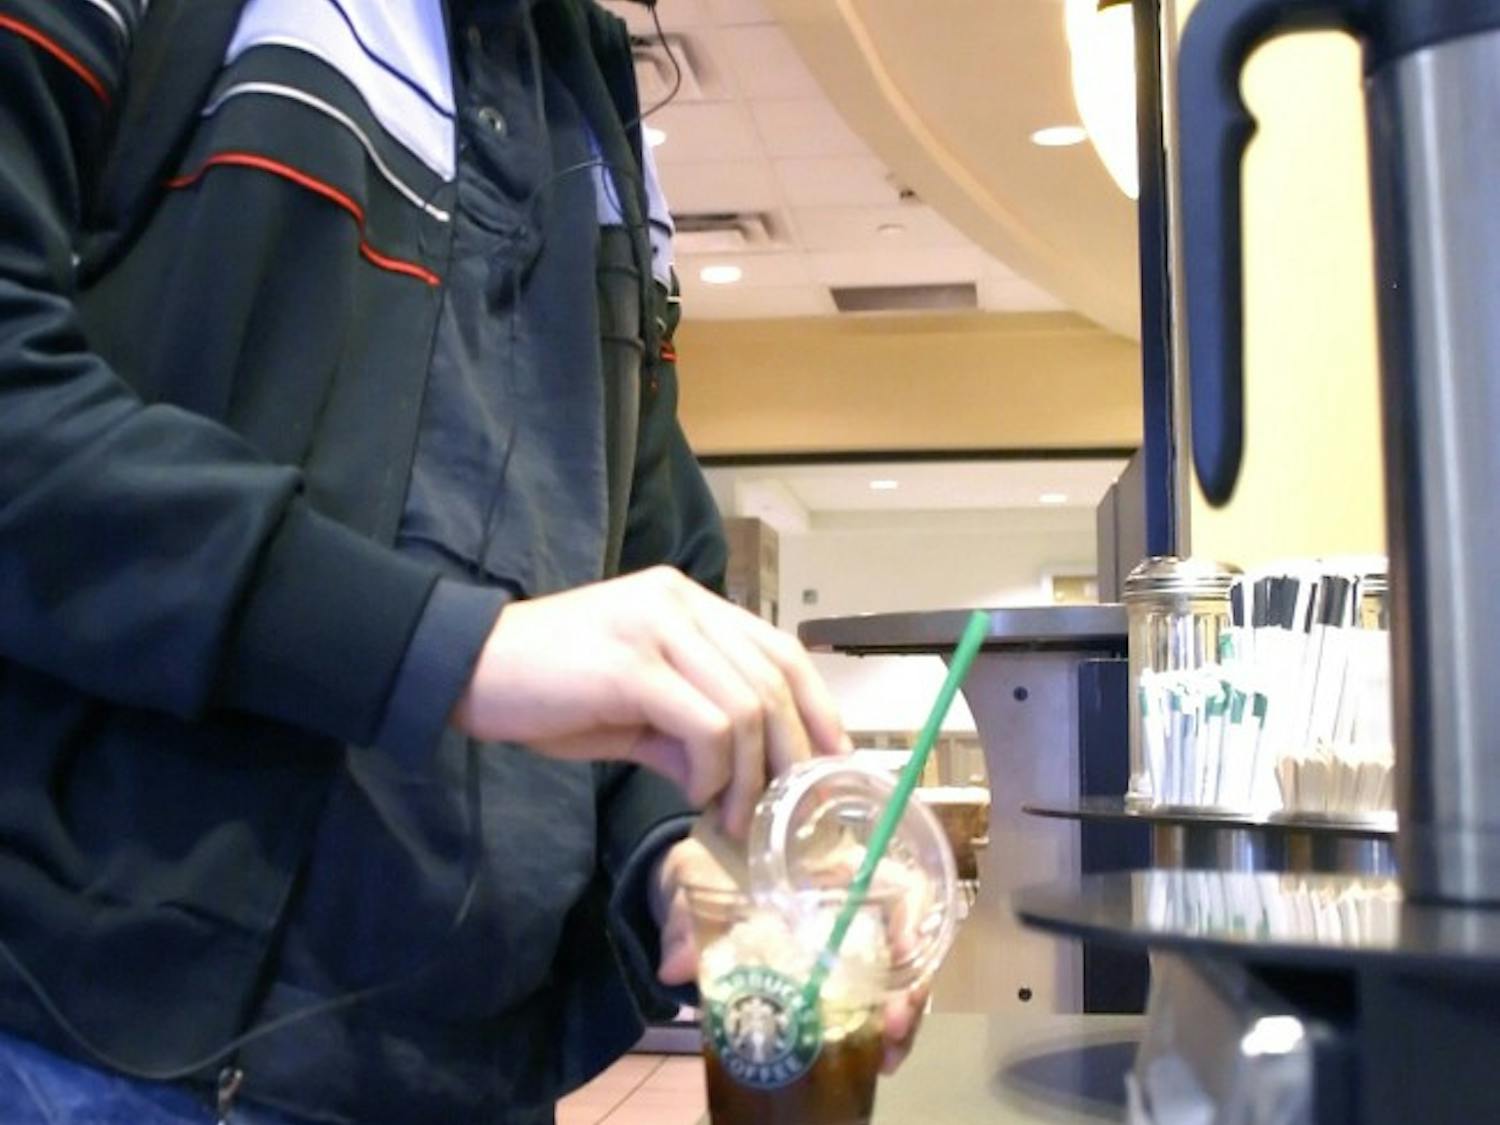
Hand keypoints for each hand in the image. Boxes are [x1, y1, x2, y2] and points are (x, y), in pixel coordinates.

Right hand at [451, 567, 847, 837]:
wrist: (463, 670)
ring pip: (746, 705)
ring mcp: (657, 627)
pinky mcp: (632, 664)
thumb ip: (689, 730)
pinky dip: (714, 772)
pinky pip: (706, 725)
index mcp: (688, 602)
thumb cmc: (546, 691)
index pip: (780, 649)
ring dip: (749, 776)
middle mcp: (682, 602)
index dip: (817, 708)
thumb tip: (741, 780)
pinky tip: (694, 796)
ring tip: (729, 816)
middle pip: (774, 677)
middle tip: (784, 811)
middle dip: (792, 754)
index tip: (831, 764)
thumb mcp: (632, 709)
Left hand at [650, 838, 930, 1074]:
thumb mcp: (692, 874)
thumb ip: (684, 916)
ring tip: (888, 1057)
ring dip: (901, 1017)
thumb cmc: (704, 864)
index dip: (911, 913)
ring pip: (899, 977)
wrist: (688, 894)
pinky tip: (877, 1061)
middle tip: (892, 1025)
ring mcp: (849, 946)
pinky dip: (880, 1034)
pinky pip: (873, 1004)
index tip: (904, 952)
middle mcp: (853, 903)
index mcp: (829, 864)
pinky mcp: (838, 982)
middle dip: (911, 985)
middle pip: (907, 939)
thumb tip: (676, 967)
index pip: (893, 878)